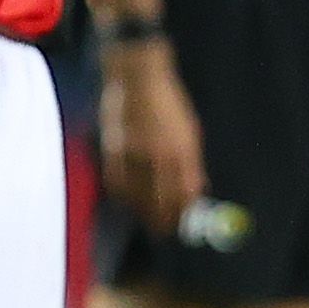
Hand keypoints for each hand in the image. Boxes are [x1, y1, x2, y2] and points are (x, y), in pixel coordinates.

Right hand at [96, 46, 203, 237]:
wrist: (136, 76)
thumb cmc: (168, 101)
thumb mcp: (189, 130)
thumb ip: (190, 161)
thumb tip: (195, 188)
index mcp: (181, 149)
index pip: (184, 191)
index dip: (182, 211)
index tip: (182, 224)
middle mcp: (158, 154)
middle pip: (160, 197)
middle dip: (162, 218)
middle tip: (163, 231)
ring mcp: (133, 153)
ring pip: (136, 193)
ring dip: (141, 211)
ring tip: (145, 222)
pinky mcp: (113, 148)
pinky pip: (117, 181)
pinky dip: (122, 195)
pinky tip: (126, 202)